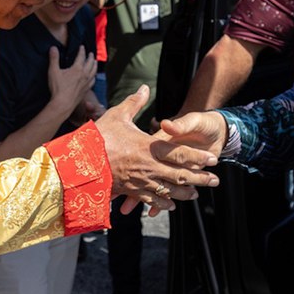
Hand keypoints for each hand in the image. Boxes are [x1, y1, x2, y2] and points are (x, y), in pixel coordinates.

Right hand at [47, 45, 95, 110]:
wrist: (63, 104)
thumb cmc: (58, 88)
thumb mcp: (53, 71)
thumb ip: (54, 59)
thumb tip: (53, 48)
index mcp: (77, 69)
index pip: (81, 56)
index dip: (82, 51)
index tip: (82, 47)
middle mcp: (84, 75)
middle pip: (90, 63)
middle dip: (91, 57)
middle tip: (91, 53)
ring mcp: (86, 83)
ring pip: (94, 71)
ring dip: (95, 65)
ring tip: (95, 62)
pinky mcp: (86, 90)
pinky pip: (93, 81)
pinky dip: (94, 76)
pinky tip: (93, 77)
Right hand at [96, 85, 218, 211]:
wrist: (80, 163)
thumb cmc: (100, 138)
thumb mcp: (118, 115)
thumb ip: (134, 103)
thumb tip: (145, 88)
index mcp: (149, 147)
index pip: (181, 154)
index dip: (198, 157)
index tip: (212, 159)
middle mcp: (149, 166)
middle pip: (181, 175)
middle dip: (200, 178)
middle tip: (214, 180)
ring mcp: (141, 181)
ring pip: (169, 191)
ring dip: (185, 193)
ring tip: (195, 194)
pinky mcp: (130, 190)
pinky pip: (151, 199)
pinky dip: (163, 203)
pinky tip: (171, 206)